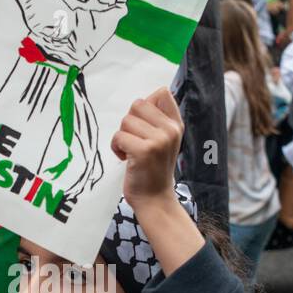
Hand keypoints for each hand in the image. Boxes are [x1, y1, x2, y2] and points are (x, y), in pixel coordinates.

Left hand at [111, 87, 183, 209]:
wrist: (155, 200)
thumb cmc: (153, 170)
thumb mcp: (163, 141)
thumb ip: (156, 120)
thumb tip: (142, 101)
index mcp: (176, 125)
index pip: (162, 93)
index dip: (146, 106)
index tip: (144, 126)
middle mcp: (171, 130)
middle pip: (138, 104)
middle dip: (129, 122)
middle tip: (135, 141)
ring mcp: (159, 140)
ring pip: (126, 120)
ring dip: (122, 137)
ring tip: (130, 152)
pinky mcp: (144, 151)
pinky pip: (119, 136)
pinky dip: (116, 147)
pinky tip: (125, 158)